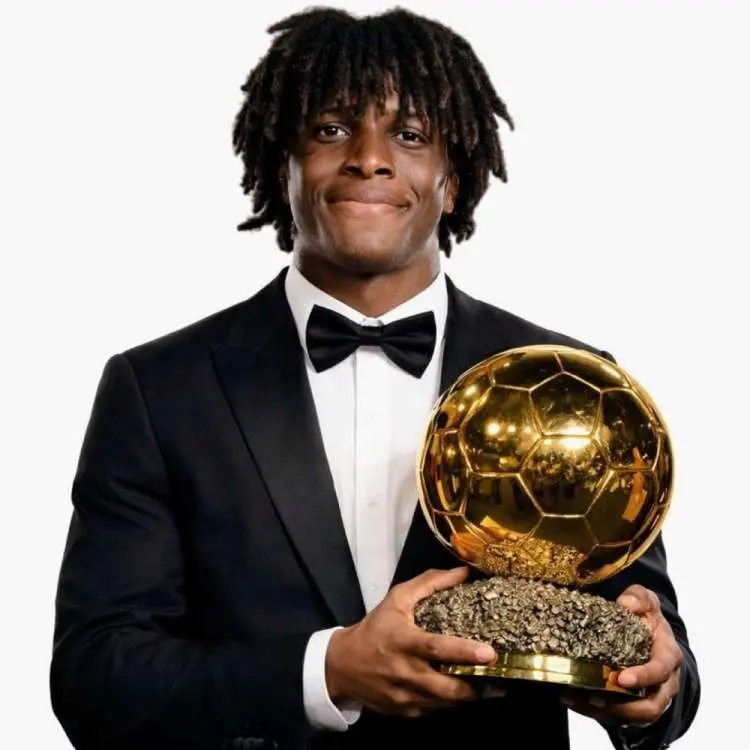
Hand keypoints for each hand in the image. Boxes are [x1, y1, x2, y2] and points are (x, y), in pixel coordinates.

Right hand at [325, 566, 496, 717]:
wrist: (342, 665)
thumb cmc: (375, 628)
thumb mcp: (397, 600)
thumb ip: (429, 583)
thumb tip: (463, 572)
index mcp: (404, 641)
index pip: (438, 648)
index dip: (465, 652)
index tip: (490, 654)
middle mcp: (405, 672)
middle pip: (447, 687)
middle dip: (474, 685)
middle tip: (495, 678)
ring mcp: (405, 696)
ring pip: (444, 703)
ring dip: (464, 694)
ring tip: (483, 685)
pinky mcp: (404, 712)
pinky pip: (433, 710)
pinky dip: (445, 701)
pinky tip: (452, 688)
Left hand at [560, 584, 682, 727]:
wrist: (650, 632)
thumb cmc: (647, 616)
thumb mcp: (645, 600)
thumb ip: (638, 598)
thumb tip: (625, 603)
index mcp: (668, 657)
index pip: (660, 672)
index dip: (644, 678)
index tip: (622, 679)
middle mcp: (664, 683)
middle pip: (650, 706)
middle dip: (624, 707)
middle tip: (595, 697)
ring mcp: (650, 697)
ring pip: (633, 717)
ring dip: (605, 712)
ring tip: (578, 701)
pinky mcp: (633, 704)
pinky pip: (618, 716)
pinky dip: (596, 712)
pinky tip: (574, 702)